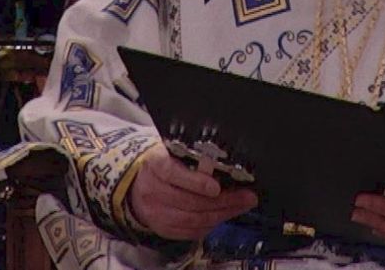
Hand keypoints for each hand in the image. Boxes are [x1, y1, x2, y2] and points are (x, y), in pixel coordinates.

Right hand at [127, 144, 258, 240]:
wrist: (138, 184)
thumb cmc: (164, 164)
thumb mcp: (173, 152)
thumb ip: (194, 158)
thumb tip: (226, 167)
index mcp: (155, 165)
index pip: (172, 174)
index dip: (195, 182)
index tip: (216, 186)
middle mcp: (152, 190)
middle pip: (189, 201)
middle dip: (222, 201)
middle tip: (246, 197)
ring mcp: (156, 213)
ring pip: (193, 219)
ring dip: (222, 214)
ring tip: (241, 206)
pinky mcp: (162, 229)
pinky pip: (190, 232)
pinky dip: (210, 225)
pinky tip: (223, 216)